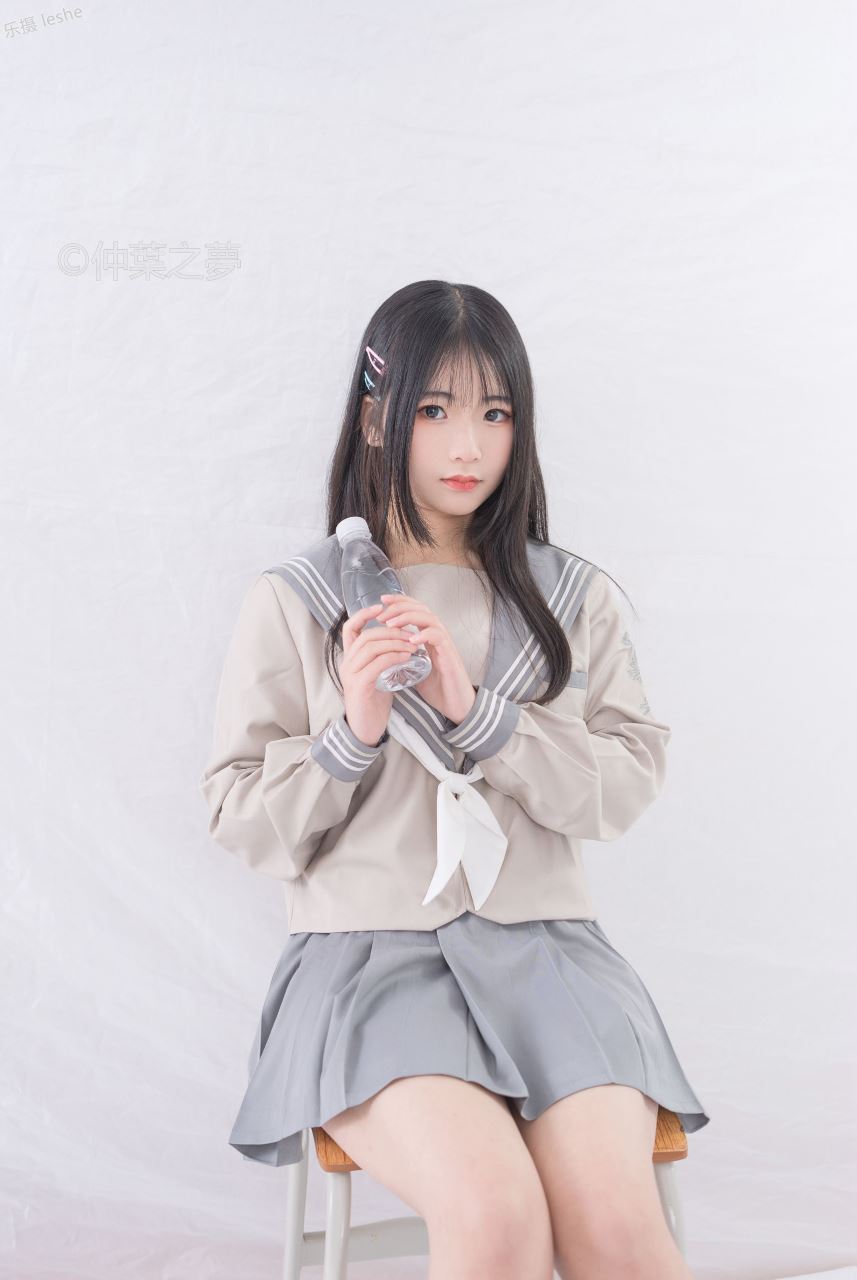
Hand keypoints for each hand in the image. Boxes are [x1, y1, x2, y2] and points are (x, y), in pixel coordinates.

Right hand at [340, 603, 416, 746]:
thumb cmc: (372, 704)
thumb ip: (381, 660)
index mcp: (350, 659)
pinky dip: (393, 657)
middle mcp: (347, 664)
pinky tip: (406, 657)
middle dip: (390, 631)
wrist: (365, 731)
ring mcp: (351, 675)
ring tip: (412, 645)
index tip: (381, 607)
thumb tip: (399, 643)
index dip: (364, 614)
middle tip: (410, 633)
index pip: (350, 628)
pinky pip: (376, 664)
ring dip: (394, 642)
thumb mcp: (376, 676)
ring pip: (371, 647)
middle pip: (366, 635)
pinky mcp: (359, 686)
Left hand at [378, 593, 476, 724]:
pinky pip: (438, 636)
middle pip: (421, 608)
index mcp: (429, 637)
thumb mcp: (415, 671)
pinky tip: (411, 639)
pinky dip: (425, 634)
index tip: (382, 602)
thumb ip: (404, 659)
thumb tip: (385, 656)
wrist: (457, 706)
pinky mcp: (450, 655)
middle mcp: (438, 636)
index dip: (400, 602)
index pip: (415, 610)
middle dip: (400, 606)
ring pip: (430, 618)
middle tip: (383, 612)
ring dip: (409, 617)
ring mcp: (445, 644)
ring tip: (392, 624)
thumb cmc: (439, 689)